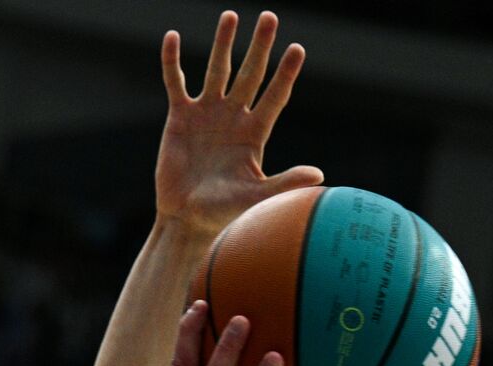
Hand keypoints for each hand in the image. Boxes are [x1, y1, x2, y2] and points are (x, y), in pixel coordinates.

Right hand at [155, 12, 322, 236]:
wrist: (186, 218)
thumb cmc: (224, 212)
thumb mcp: (256, 196)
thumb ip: (285, 183)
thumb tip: (319, 176)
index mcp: (255, 132)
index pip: (275, 96)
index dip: (285, 74)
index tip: (297, 49)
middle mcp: (233, 117)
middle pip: (250, 74)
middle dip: (259, 47)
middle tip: (269, 18)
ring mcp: (206, 114)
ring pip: (217, 70)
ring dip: (223, 44)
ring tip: (230, 16)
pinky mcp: (179, 118)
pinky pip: (176, 83)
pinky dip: (173, 62)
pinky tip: (172, 37)